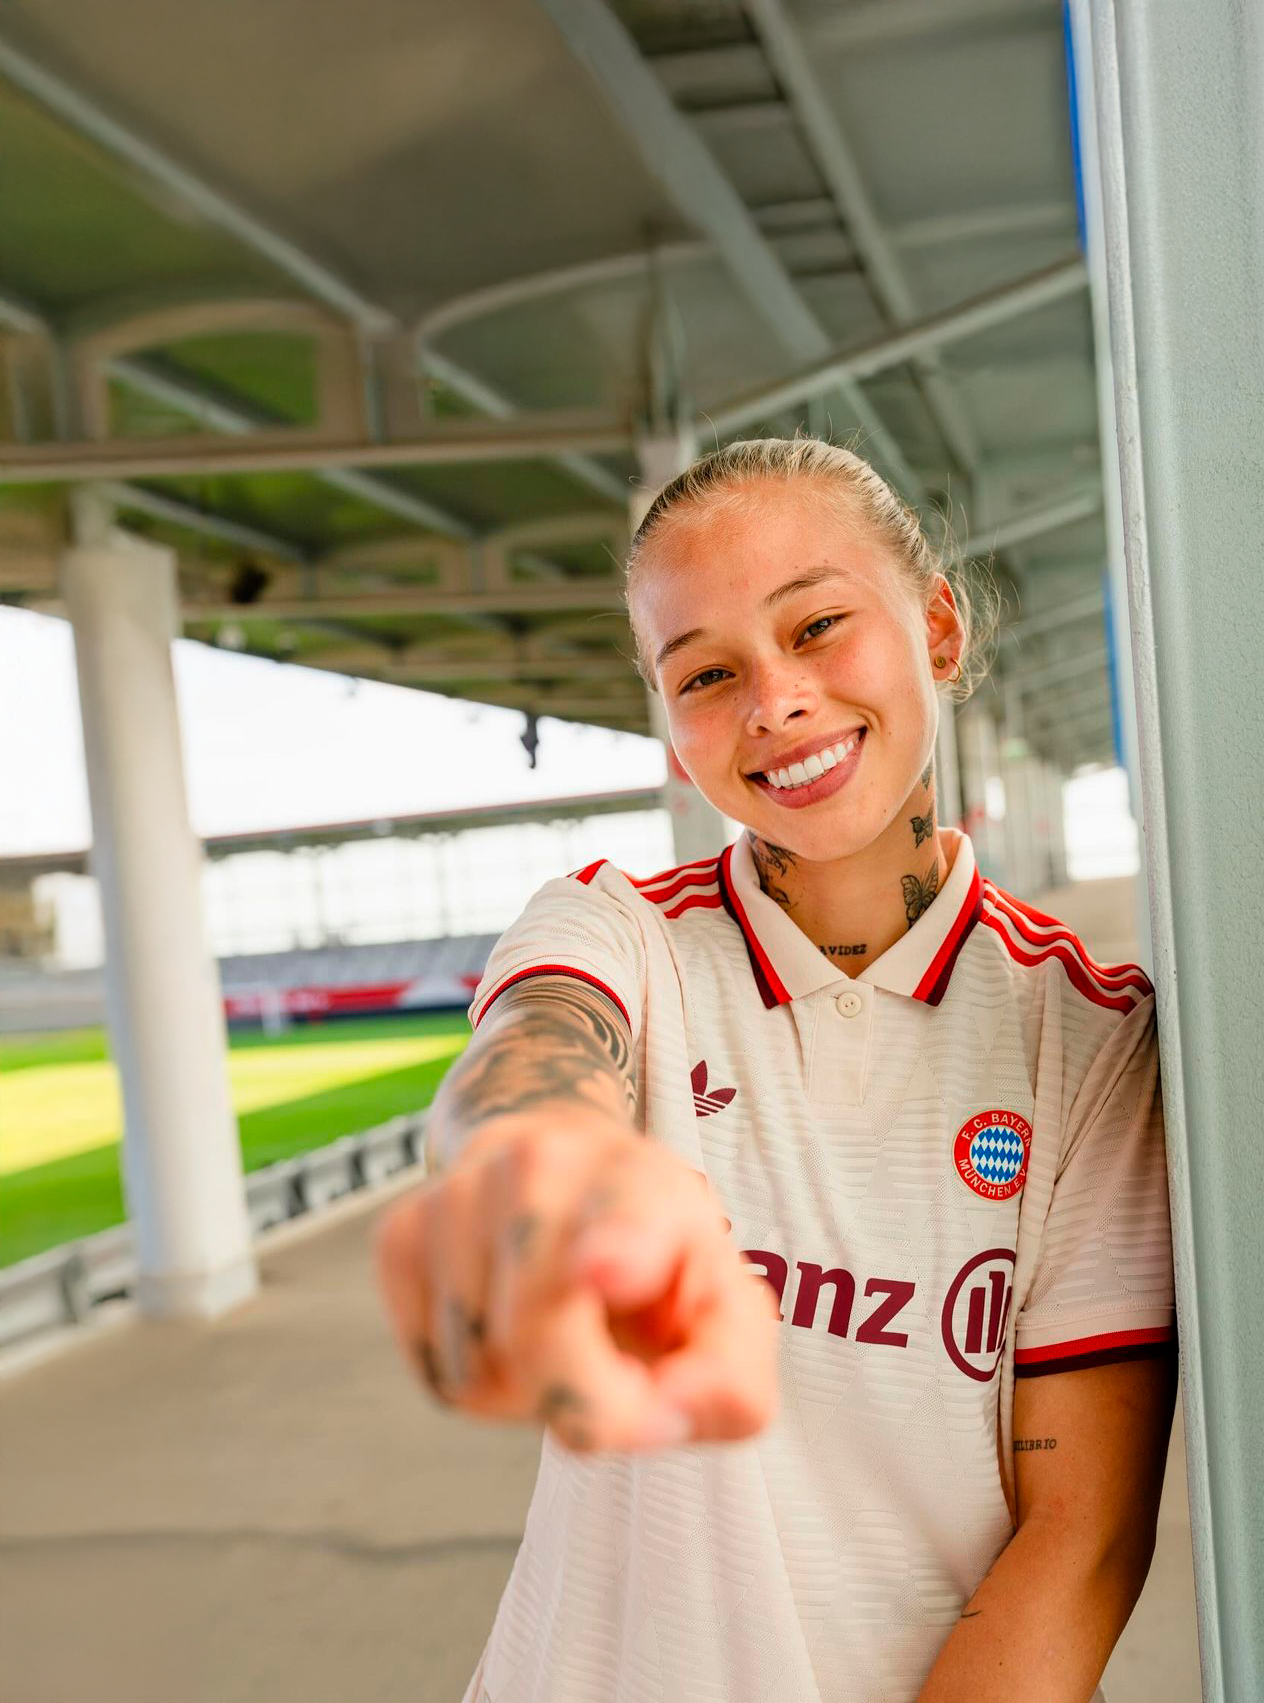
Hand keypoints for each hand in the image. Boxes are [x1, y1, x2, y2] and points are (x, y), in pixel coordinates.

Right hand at [375, 1106, 778, 1453]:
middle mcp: (542, 1169)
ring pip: (477, 1375)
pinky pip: (436, 1374)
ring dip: (528, 1393)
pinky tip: (510, 1326)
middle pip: (535, 1338)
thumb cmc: (659, 1261)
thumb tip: (660, 1418)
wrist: (569, 1164)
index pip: (624, 1219)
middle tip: (627, 1392)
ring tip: (564, 1331)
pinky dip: (482, 1384)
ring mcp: (458, 1194)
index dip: (616, 1251)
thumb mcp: (726, 1311)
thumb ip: (731, 1384)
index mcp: (641, 1186)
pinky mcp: (400, 1232)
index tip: (604, 1267)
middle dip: (582, 1403)